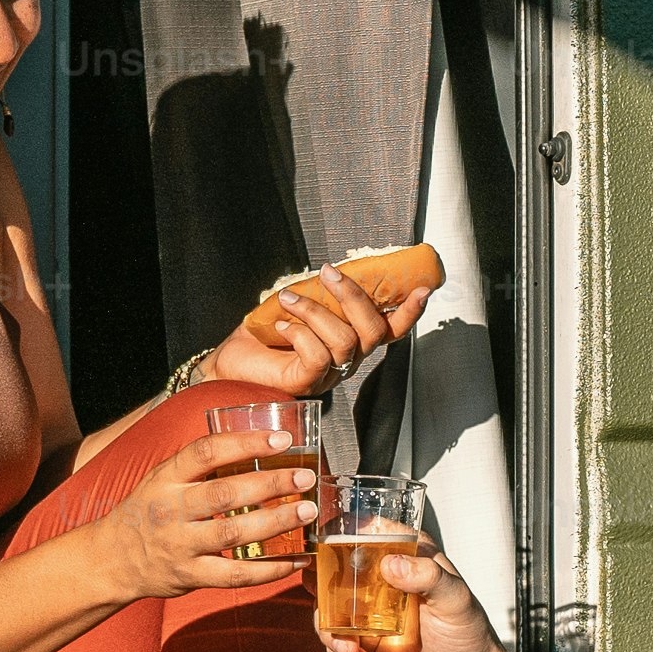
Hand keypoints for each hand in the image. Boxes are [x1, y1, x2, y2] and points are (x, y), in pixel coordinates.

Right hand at [89, 432, 328, 600]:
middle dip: (271, 483)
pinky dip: (269, 570)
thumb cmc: (147, 512)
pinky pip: (235, 574)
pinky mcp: (190, 575)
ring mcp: (180, 545)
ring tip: (306, 513)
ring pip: (233, 532)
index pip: (206, 453)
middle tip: (304, 477)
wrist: (111, 560)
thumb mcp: (162, 480)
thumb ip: (199, 466)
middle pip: (225, 493)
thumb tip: (256, 445)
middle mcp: (171, 510)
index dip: (244, 443)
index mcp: (166, 478)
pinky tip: (295, 560)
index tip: (280, 439)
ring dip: (276, 522)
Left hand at [202, 260, 433, 398]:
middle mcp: (347, 361)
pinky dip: (299, 332)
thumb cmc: (263, 335)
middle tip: (327, 272)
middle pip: (373, 332)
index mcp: (351, 341)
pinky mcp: (308, 383)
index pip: (391, 330)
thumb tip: (332, 268)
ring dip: (316, 310)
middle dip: (354, 297)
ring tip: (288, 298)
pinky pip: (318, 355)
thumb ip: (320, 294)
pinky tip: (282, 325)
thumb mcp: (298, 304)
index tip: (423, 289)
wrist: (229, 363)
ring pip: (345, 340)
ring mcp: (329, 376)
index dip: (410, 311)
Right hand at [314, 537, 507, 651]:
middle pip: (336, 565)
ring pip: (327, 605)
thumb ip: (428, 577)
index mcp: (409, 556)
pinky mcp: (363, 638)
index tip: (325, 538)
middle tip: (324, 602)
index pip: (372, 529)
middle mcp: (385, 578)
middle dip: (321, 583)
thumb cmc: (469, 636)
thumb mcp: (456, 601)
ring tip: (350, 649)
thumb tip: (391, 563)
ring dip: (329, 629)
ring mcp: (370, 609)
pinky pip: (335, 640)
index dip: (344, 528)